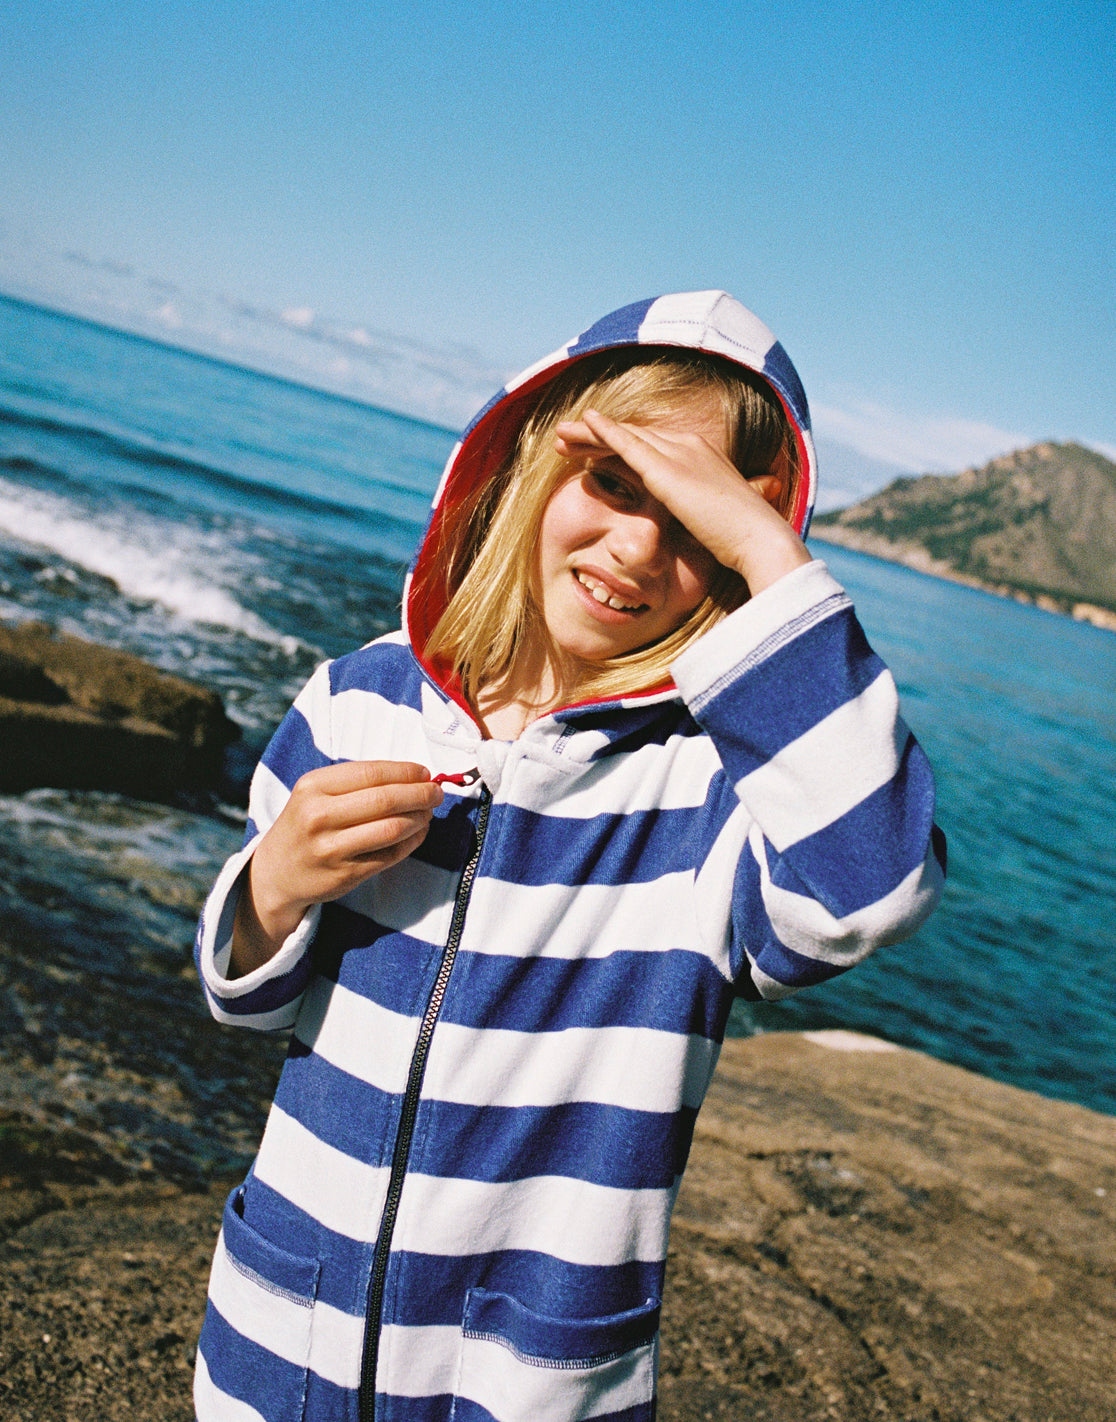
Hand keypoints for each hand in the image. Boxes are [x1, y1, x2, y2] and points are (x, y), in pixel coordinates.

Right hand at [230, 760, 442, 976]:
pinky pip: (390, 855)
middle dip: (420, 794)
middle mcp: (319, 816)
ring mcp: (331, 848)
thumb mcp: (316, 793)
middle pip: (385, 800)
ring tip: (428, 813)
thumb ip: (358, 782)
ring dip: (420, 819)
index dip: (405, 772)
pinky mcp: (345, 875)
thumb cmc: (305, 824)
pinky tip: (418, 833)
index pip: (371, 773)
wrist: (276, 872)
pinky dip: (412, 842)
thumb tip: (413, 776)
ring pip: (392, 829)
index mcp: (313, 787)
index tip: (425, 773)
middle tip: (436, 793)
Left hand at [554, 408, 811, 595]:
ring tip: (560, 437)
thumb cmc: (743, 541)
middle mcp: (689, 447)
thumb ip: (696, 518)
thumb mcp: (714, 524)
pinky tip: (584, 424)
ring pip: (624, 436)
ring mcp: (678, 454)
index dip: (617, 447)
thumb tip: (690, 531)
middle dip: (596, 436)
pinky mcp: (666, 469)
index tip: (591, 454)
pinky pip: (628, 444)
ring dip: (589, 434)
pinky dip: (604, 432)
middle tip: (565, 440)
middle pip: (633, 436)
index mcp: (700, 458)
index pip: (649, 445)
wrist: (759, 539)